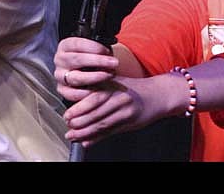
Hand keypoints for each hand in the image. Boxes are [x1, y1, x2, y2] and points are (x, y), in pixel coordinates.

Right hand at [54, 36, 118, 102]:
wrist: (84, 72)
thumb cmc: (90, 59)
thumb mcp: (91, 49)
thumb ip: (98, 48)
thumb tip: (109, 52)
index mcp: (65, 46)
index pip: (77, 44)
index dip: (94, 47)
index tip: (108, 51)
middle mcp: (60, 60)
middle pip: (78, 59)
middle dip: (98, 61)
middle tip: (114, 63)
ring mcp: (60, 76)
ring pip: (77, 78)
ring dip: (96, 77)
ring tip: (110, 75)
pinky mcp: (62, 90)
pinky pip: (74, 94)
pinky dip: (89, 93)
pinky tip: (100, 89)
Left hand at [63, 72, 178, 146]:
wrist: (157, 94)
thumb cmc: (132, 88)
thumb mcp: (113, 82)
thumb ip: (96, 91)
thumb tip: (76, 103)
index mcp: (112, 85)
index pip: (93, 98)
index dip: (79, 108)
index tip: (67, 116)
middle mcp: (119, 97)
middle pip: (96, 112)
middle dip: (80, 122)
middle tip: (68, 128)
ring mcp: (126, 110)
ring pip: (102, 123)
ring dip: (86, 132)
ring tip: (73, 136)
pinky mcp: (131, 122)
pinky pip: (111, 131)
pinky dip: (98, 137)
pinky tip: (87, 142)